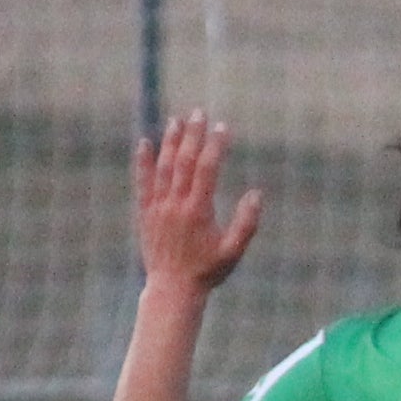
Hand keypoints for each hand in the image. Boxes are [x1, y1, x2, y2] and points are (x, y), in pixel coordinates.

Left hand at [131, 111, 260, 292]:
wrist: (172, 287)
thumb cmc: (207, 271)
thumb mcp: (234, 251)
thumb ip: (246, 223)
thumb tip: (257, 194)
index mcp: (198, 210)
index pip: (207, 169)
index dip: (215, 146)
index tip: (223, 128)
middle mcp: (175, 204)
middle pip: (184, 161)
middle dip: (193, 135)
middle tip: (199, 112)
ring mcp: (158, 207)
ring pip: (163, 167)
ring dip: (170, 142)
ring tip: (176, 120)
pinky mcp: (146, 212)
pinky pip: (143, 182)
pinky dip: (143, 162)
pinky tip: (145, 143)